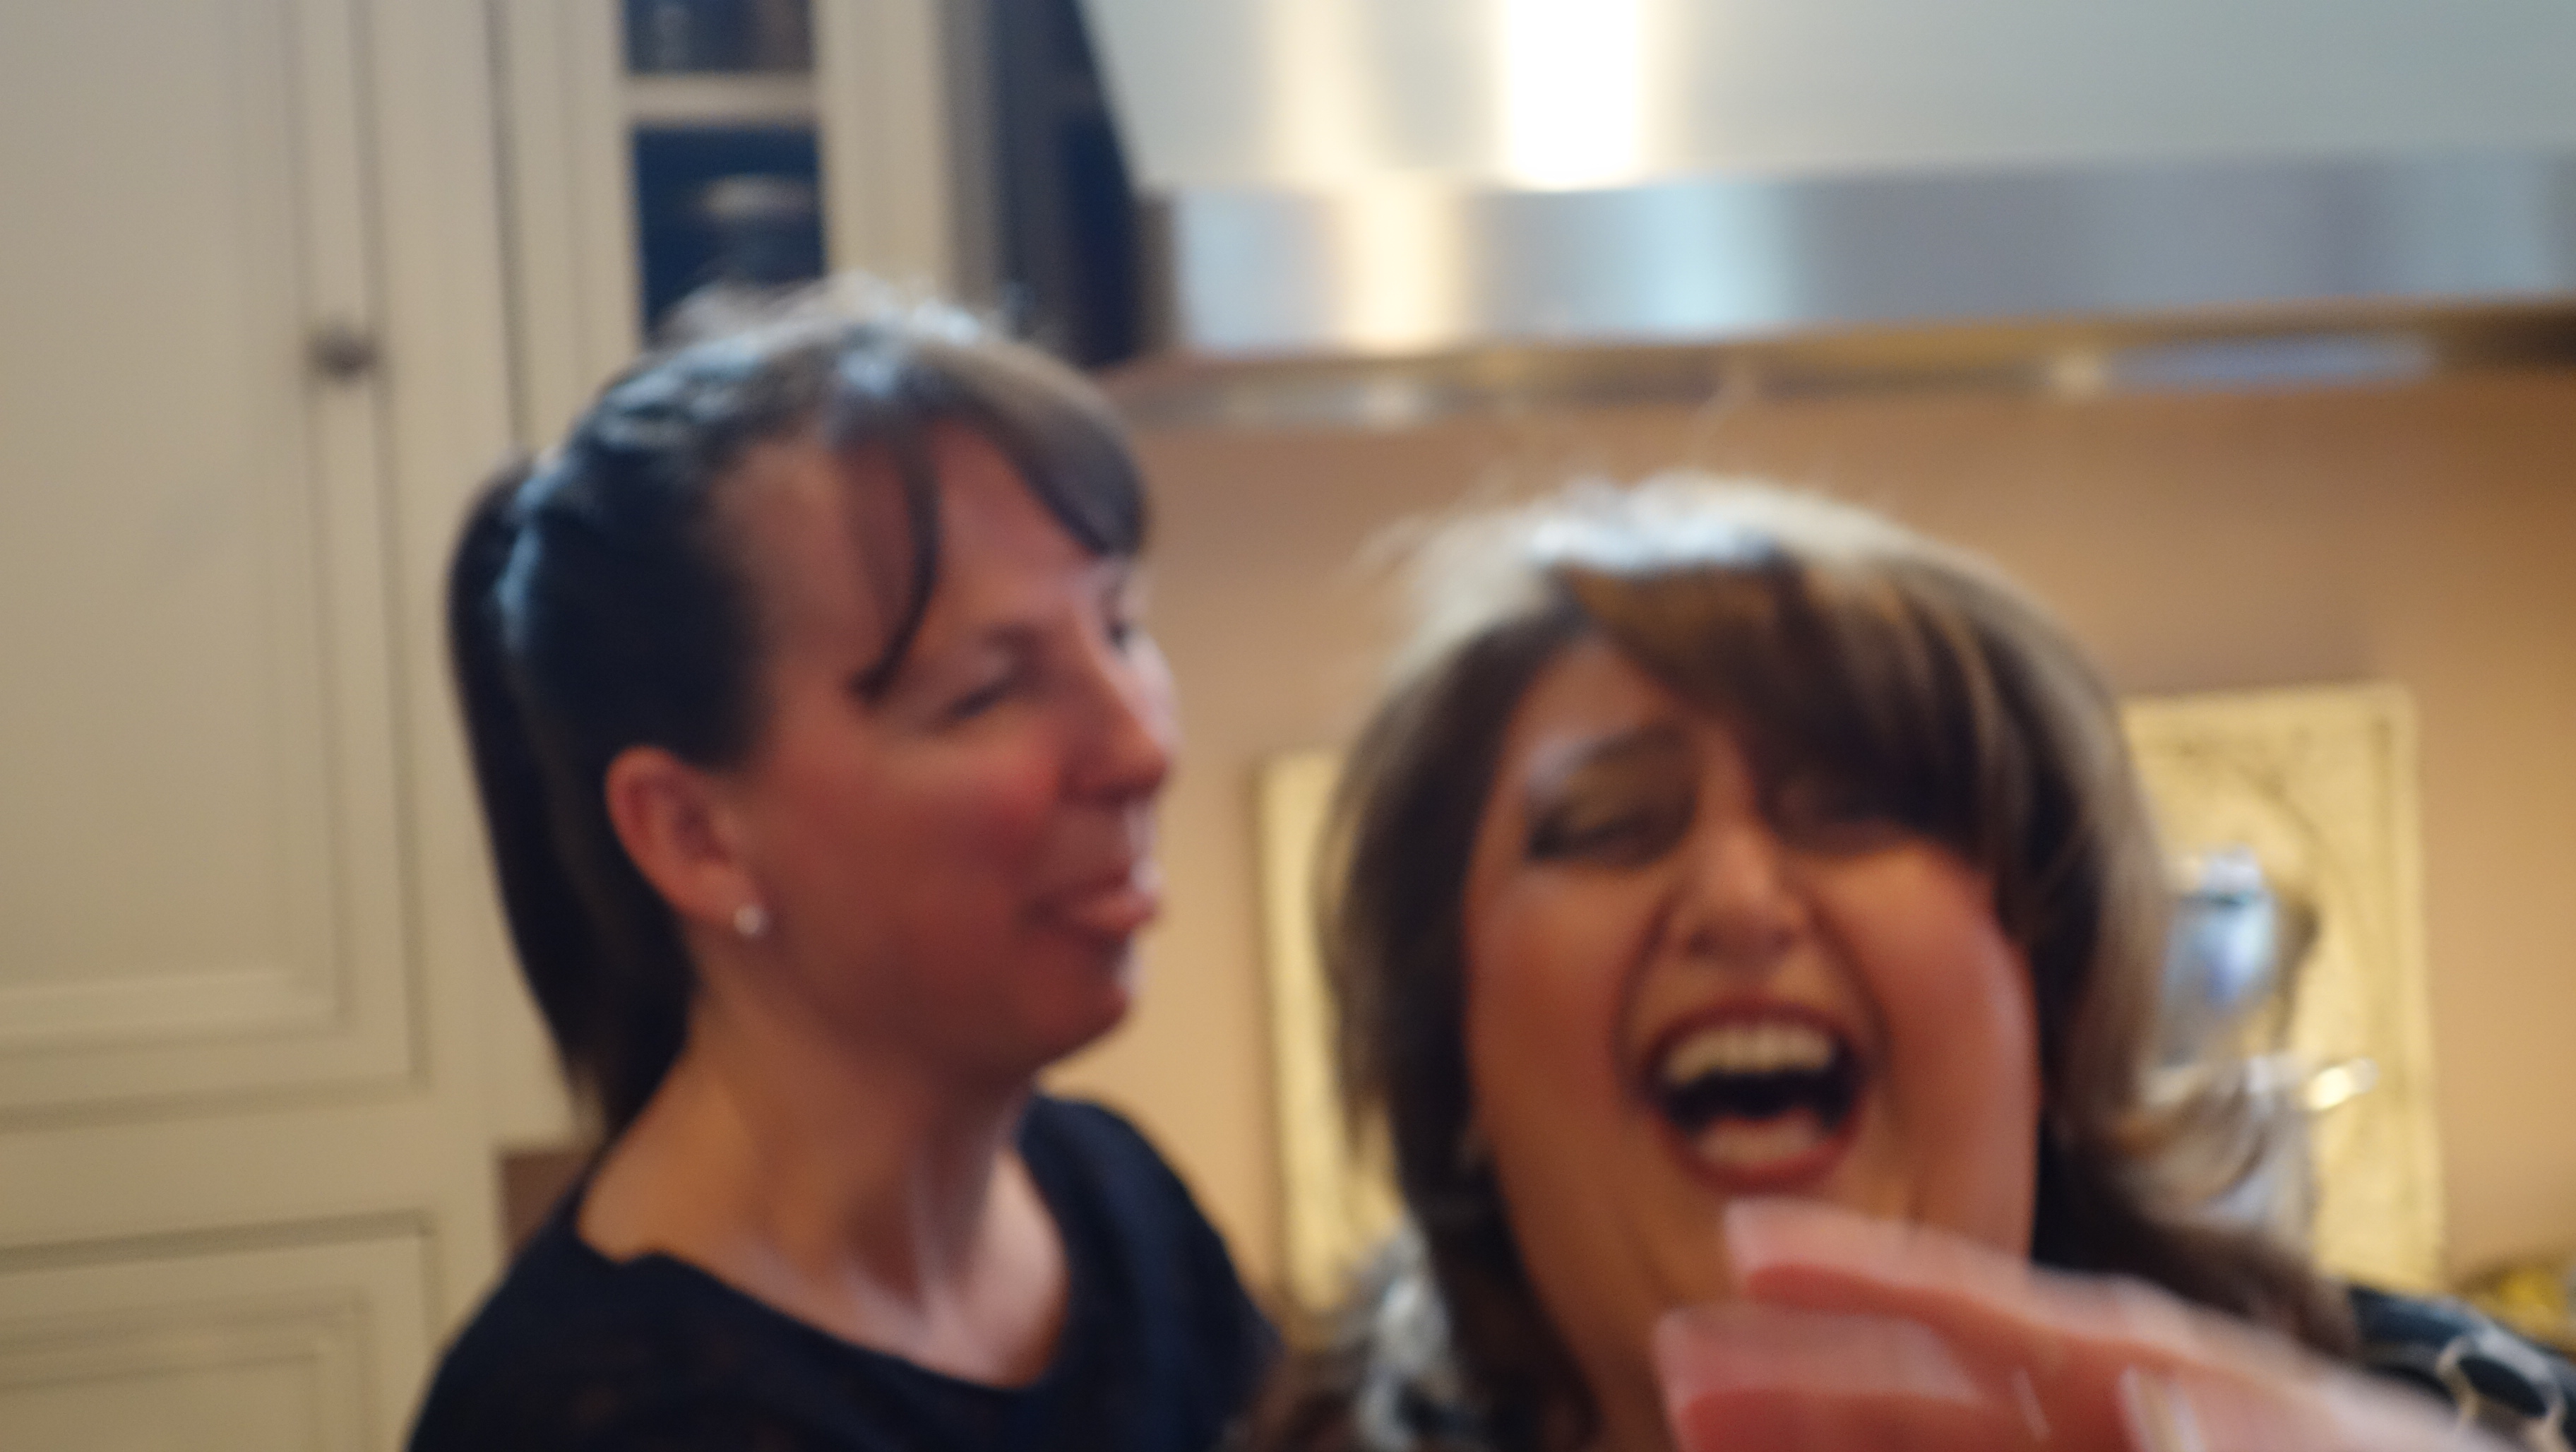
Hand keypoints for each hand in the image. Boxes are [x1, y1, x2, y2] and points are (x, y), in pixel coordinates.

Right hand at [1654, 1199, 2499, 1450]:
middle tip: (1671, 1363)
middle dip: (1793, 1376)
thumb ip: (2215, 1431)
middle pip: (1920, 1394)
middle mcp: (2100, 1425)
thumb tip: (2132, 1405)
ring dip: (1811, 1441)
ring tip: (1696, 1431)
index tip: (1748, 1247)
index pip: (1985, 1311)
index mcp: (2159, 1371)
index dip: (1862, 1273)